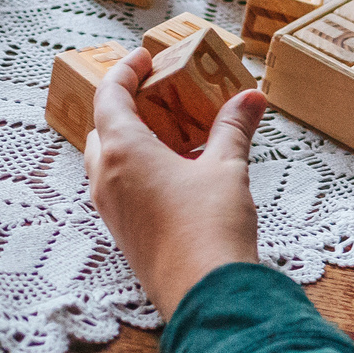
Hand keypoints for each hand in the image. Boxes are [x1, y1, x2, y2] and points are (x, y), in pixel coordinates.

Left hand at [85, 47, 264, 315]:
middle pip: (102, 128)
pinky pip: (118, 188)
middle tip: (156, 95)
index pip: (110, 96)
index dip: (125, 71)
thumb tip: (251, 97)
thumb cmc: (210, 226)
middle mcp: (106, 177)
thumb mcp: (227, 168)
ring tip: (168, 133)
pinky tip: (173, 174)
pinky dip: (136, 170)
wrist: (205, 294)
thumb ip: (233, 128)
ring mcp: (110, 209)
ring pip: (107, 161)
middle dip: (124, 107)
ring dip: (129, 141)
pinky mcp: (123, 233)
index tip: (144, 58)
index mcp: (123, 151)